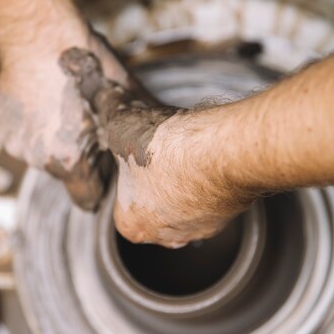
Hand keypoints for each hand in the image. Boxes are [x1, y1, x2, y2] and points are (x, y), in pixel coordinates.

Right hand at [0, 24, 154, 210]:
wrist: (39, 33)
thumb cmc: (86, 63)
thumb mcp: (124, 96)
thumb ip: (140, 126)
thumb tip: (170, 134)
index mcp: (71, 161)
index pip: (88, 200)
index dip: (101, 182)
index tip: (107, 166)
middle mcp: (40, 161)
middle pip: (67, 172)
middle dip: (79, 154)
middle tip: (88, 122)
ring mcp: (17, 146)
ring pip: (43, 155)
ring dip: (55, 139)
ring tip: (65, 107)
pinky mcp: (1, 130)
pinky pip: (23, 138)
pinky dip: (33, 126)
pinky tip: (43, 101)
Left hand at [61, 48, 254, 246]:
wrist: (217, 152)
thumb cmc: (165, 149)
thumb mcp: (120, 124)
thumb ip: (109, 111)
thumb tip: (103, 97)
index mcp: (131, 224)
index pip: (123, 201)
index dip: (128, 171)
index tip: (135, 152)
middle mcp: (165, 236)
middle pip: (155, 204)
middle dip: (157, 179)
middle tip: (161, 150)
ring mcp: (201, 228)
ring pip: (187, 202)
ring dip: (185, 178)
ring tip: (186, 148)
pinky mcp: (230, 215)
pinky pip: (214, 196)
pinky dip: (210, 176)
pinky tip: (208, 153)